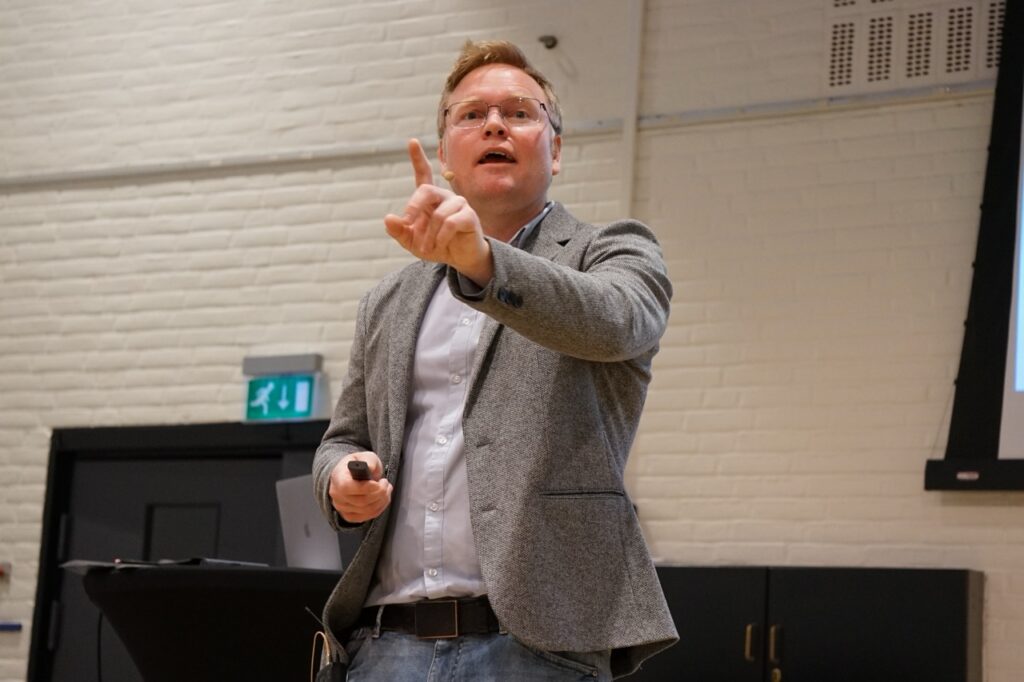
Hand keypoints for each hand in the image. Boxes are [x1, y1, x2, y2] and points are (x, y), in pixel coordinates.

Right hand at [328, 452, 392, 522]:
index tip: (378, 482)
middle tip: (386, 483)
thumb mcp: (364, 456)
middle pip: (361, 501)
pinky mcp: (349, 516)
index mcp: (337, 478)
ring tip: (386, 489)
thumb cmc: (356, 465)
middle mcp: (337, 495)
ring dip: (382, 500)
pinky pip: (367, 516)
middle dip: (380, 493)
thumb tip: (371, 468)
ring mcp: (342, 508)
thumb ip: (368, 460)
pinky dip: (380, 508)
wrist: (348, 475)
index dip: (366, 487)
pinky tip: (383, 499)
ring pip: (367, 510)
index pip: (347, 487)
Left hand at [384, 139, 493, 284]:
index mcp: (430, 199)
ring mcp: (459, 204)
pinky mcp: (469, 216)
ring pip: (438, 214)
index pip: (424, 174)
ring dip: (429, 235)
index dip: (417, 158)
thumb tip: (388, 219)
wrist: (461, 260)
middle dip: (413, 206)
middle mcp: (445, 197)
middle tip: (407, 223)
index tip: (412, 141)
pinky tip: (440, 246)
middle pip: (426, 190)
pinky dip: (441, 238)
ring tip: (427, 248)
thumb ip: (399, 231)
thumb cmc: (436, 246)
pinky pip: (450, 223)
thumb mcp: (412, 242)